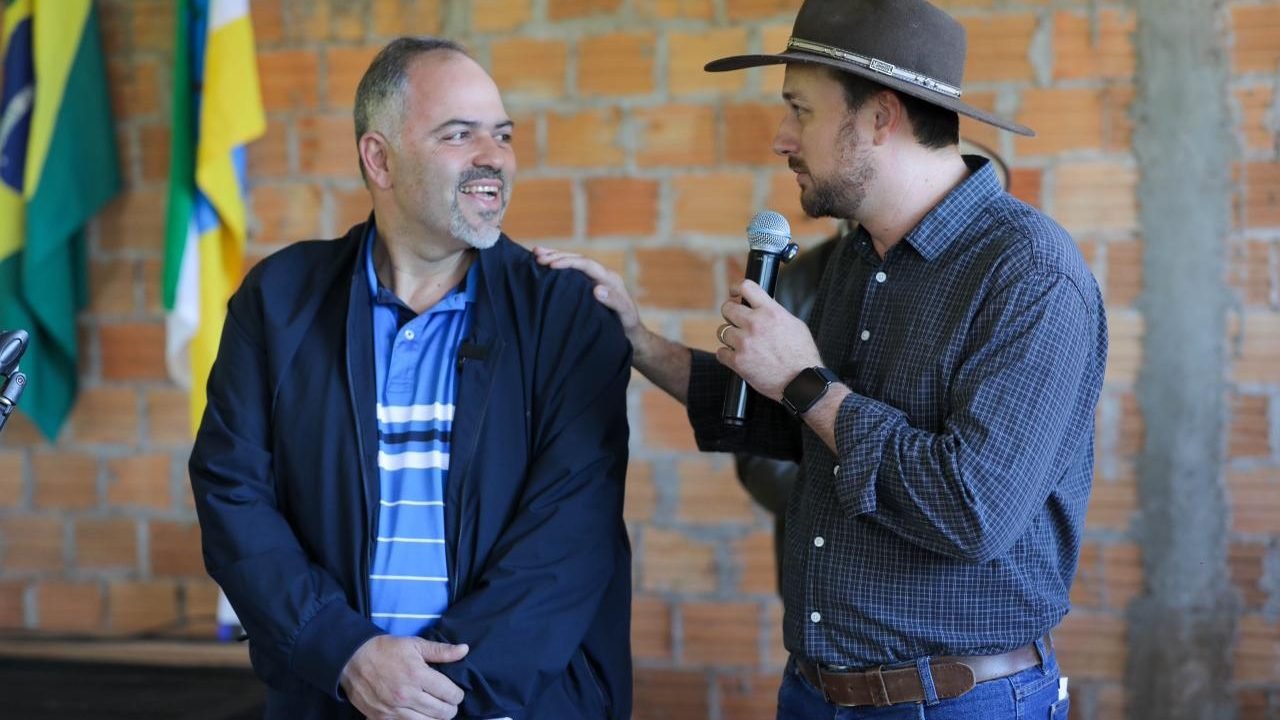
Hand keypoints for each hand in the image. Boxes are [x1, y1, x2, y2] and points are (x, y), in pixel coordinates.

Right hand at [340, 635, 468, 719]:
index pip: (450, 694)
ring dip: (436, 719)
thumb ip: (441, 651)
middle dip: (450, 709)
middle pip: (442, 712)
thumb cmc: (386, 650)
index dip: (458, 695)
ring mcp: (394, 710)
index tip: (456, 693)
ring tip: (437, 711)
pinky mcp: (382, 718)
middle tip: (449, 703)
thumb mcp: (414, 644)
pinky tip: (420, 716)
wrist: (352, 659)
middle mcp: (407, 695)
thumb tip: (464, 650)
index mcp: (418, 675)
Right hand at [532, 247, 642, 338]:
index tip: (551, 265)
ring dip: (555, 257)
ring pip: (573, 263)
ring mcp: (594, 279)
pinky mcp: (588, 286)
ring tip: (535, 252)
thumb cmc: (628, 325)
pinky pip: (572, 273)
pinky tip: (544, 265)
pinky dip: (558, 266)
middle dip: (557, 255)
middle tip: (537, 256)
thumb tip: (597, 290)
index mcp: (609, 278)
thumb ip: (614, 302)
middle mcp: (601, 275)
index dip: (569, 262)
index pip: (587, 265)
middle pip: (577, 259)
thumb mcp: (625, 315)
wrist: (631, 333)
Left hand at [717, 280, 821, 400]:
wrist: (802, 382)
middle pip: (727, 308)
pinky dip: (727, 355)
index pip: (746, 287)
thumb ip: (775, 313)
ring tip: (742, 344)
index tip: (734, 293)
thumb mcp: (795, 324)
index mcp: (770, 312)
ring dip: (730, 337)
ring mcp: (744, 343)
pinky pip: (721, 352)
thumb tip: (762, 307)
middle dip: (730, 314)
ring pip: (722, 331)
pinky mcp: (738, 361)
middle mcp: (755, 324)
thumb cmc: (802, 355)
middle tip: (736, 322)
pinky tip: (738, 357)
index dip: (736, 288)